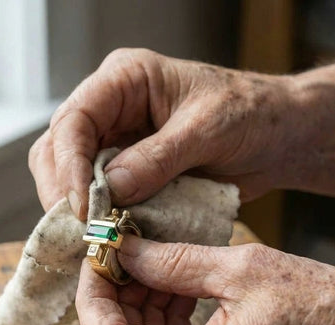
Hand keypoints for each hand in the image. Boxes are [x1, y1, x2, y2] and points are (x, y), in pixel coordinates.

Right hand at [29, 48, 299, 218]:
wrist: (276, 137)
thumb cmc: (250, 115)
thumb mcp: (207, 129)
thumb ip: (158, 158)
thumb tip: (111, 189)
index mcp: (125, 81)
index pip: (74, 120)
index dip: (69, 165)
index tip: (83, 206)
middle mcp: (112, 110)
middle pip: (58, 149)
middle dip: (63, 190)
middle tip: (82, 228)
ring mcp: (117, 143)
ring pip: (70, 176)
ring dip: (77, 207)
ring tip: (93, 234)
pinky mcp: (128, 173)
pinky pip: (99, 196)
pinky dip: (100, 217)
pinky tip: (108, 233)